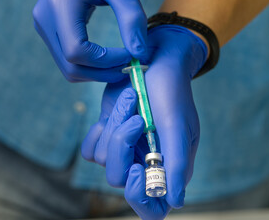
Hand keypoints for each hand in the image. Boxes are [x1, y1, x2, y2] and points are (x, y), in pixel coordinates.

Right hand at [33, 0, 147, 81]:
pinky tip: (106, 58)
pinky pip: (66, 59)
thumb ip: (132, 19)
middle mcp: (44, 19)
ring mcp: (43, 26)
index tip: (130, 55)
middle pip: (70, 66)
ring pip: (67, 67)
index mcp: (59, 5)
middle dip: (101, 73)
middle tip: (128, 67)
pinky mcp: (48, 30)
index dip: (105, 61)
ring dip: (95, 73)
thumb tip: (140, 55)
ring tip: (120, 63)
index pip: (77, 52)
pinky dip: (88, 66)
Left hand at [81, 25, 206, 218]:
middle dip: (123, 145)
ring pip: (102, 158)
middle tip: (139, 119)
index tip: (136, 169)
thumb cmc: (172, 93)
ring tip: (132, 101)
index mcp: (167, 167)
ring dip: (115, 125)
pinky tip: (113, 112)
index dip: (140, 198)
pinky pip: (89, 149)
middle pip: (118, 179)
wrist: (156, 62)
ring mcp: (124, 150)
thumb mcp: (178, 126)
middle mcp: (143, 163)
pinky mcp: (108, 135)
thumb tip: (175, 202)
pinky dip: (98, 129)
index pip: (152, 209)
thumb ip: (177, 164)